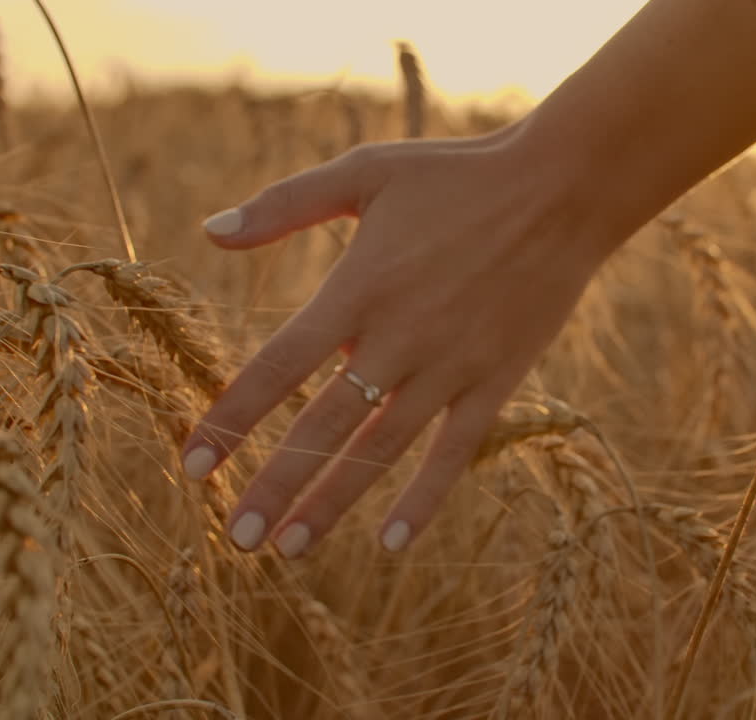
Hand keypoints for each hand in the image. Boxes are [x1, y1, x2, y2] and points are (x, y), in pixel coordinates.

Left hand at [182, 128, 614, 557]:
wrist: (563, 189)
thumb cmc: (457, 175)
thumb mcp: (365, 172)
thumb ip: (285, 204)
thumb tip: (210, 231)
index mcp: (358, 289)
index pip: (276, 366)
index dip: (230, 418)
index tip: (192, 466)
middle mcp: (398, 338)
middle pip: (322, 425)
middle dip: (275, 486)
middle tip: (237, 538)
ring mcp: (450, 366)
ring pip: (381, 450)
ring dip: (332, 503)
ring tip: (289, 550)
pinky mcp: (495, 380)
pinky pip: (454, 452)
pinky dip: (424, 499)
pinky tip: (392, 542)